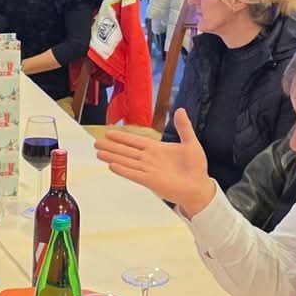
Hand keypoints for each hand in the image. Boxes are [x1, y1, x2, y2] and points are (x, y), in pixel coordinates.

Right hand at [95, 108, 215, 214]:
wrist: (199, 186)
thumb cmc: (196, 167)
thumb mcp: (190, 142)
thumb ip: (183, 127)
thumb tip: (180, 110)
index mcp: (157, 149)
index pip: (135, 141)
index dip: (122, 137)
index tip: (109, 132)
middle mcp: (149, 159)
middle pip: (126, 151)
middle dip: (111, 147)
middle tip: (96, 142)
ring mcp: (148, 170)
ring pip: (126, 161)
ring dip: (113, 157)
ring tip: (99, 153)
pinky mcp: (151, 181)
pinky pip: (134, 174)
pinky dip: (123, 170)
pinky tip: (112, 166)